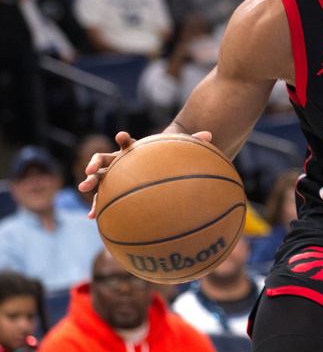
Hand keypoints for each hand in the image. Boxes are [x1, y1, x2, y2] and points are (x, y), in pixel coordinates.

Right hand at [80, 130, 212, 218]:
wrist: (156, 173)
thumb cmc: (167, 162)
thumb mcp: (178, 153)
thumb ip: (192, 144)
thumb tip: (210, 134)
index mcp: (134, 151)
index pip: (126, 143)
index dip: (123, 139)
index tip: (121, 136)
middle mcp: (120, 163)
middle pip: (104, 159)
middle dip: (96, 163)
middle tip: (91, 169)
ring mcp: (114, 177)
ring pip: (99, 179)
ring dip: (90, 182)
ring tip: (82, 188)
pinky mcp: (113, 192)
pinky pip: (103, 200)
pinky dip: (97, 207)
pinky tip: (93, 216)